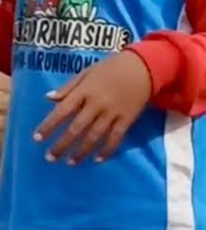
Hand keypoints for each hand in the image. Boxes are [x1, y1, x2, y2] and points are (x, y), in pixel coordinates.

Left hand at [35, 50, 151, 164]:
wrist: (143, 67)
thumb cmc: (112, 67)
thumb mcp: (87, 72)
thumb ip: (68, 87)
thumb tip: (49, 98)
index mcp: (85, 90)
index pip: (62, 111)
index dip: (49, 126)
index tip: (38, 138)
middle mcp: (97, 103)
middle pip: (76, 128)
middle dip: (62, 144)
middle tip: (51, 157)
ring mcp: (113, 112)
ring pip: (95, 136)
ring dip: (81, 151)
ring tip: (71, 162)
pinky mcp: (127, 119)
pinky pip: (116, 137)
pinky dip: (107, 150)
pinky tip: (98, 159)